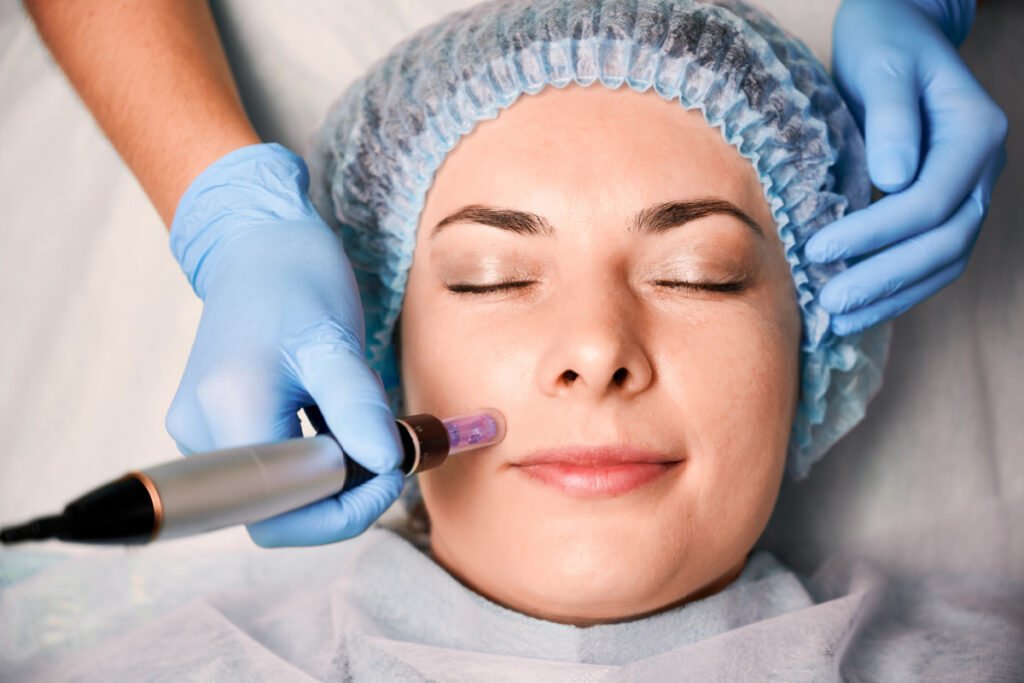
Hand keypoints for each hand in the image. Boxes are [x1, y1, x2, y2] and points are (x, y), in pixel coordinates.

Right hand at [166, 143, 405, 545]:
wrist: (257, 244)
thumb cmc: (297, 280)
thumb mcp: (336, 342)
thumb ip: (358, 408)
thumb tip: (385, 467)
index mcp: (228, 411)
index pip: (279, 516)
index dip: (341, 511)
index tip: (390, 471)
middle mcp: (200, 431)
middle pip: (277, 508)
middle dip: (342, 486)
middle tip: (385, 440)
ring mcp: (201, 429)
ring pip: (277, 488)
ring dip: (330, 464)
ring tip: (352, 408)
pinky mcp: (215, 423)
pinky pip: (270, 464)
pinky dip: (313, 450)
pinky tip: (329, 409)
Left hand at [805, 0, 1006, 334]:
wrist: (899, 35)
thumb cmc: (885, 44)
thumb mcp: (882, 67)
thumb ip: (891, 118)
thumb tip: (894, 177)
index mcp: (975, 133)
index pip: (929, 200)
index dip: (875, 232)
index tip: (819, 250)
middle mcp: (982, 169)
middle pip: (944, 241)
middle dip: (885, 278)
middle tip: (830, 304)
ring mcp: (970, 191)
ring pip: (944, 260)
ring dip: (893, 296)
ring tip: (840, 321)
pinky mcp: (945, 206)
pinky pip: (932, 259)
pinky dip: (898, 288)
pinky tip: (859, 309)